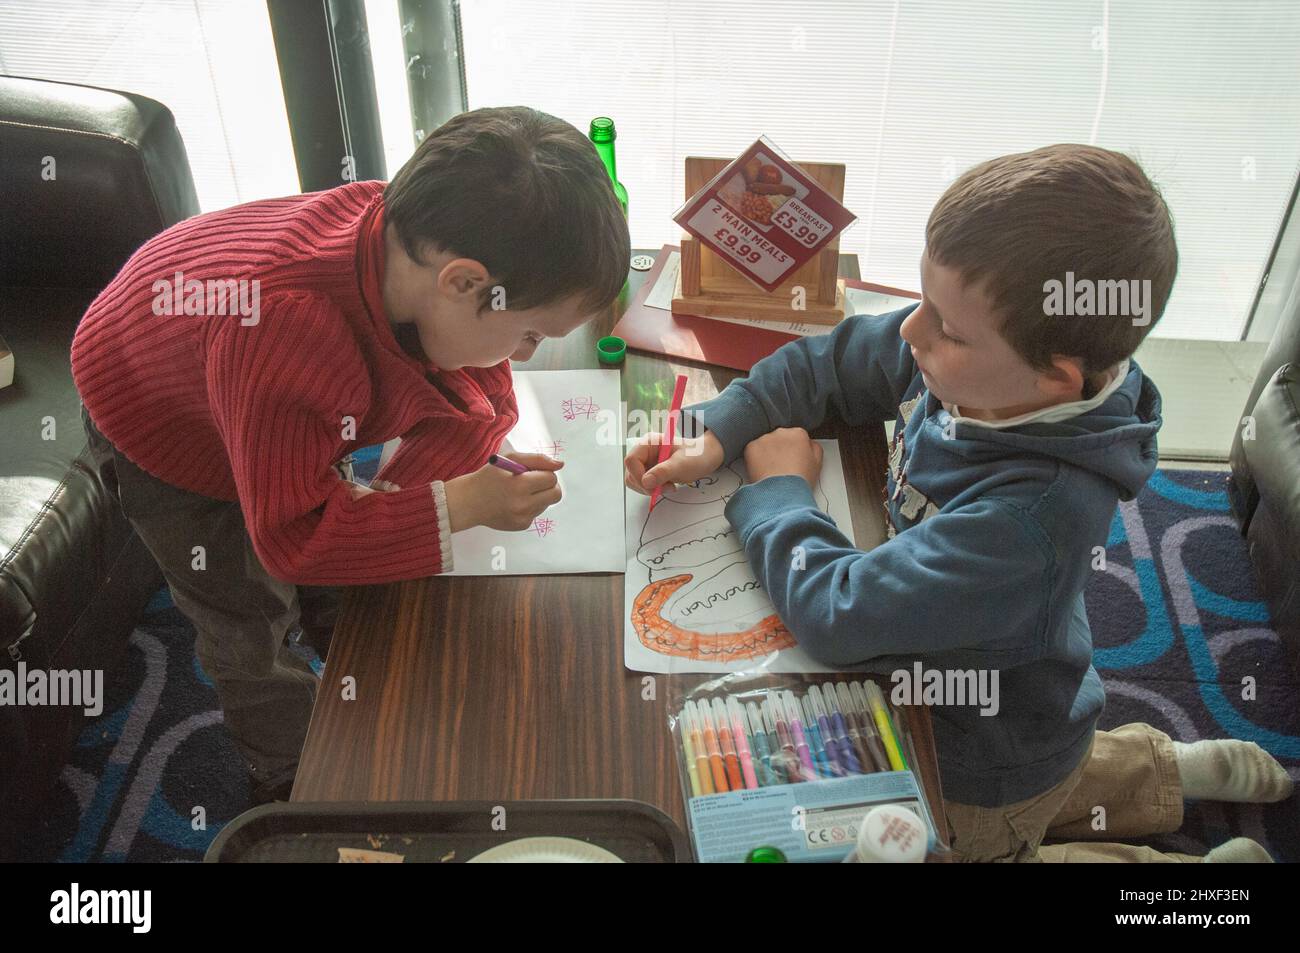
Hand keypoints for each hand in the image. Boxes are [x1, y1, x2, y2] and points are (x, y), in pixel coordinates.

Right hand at [444, 452, 563, 531]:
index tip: (535, 471)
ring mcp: (523, 517)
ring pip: (547, 503)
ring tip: (520, 491)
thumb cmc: (489, 477)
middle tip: (536, 481)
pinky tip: (515, 502)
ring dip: (540, 495)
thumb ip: (537, 459)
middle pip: (556, 494)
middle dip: (550, 485)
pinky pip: (537, 512)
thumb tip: (560, 464)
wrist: (469, 502)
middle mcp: (523, 504)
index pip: (551, 478)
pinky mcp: (522, 525)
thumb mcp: (510, 458)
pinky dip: (531, 505)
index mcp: (520, 485)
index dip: (545, 472)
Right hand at [624, 430, 724, 495]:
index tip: (651, 486)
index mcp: (649, 442)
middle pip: (631, 472)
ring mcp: (646, 462)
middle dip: (645, 485)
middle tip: (664, 488)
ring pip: (635, 481)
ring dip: (650, 489)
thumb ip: (663, 472)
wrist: (706, 457)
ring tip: (669, 486)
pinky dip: (653, 489)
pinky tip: (667, 486)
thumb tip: (646, 482)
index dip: (638, 475)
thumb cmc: (696, 455)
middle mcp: (644, 451)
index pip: (631, 460)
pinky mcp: (650, 472)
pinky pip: (643, 485)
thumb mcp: (681, 464)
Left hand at [742, 427, 822, 486]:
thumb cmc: (800, 481)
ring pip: (765, 444)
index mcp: (798, 434)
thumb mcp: (818, 463)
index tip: (792, 459)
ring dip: (767, 454)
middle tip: (781, 467)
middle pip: (780, 438)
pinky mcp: (751, 448)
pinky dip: (755, 459)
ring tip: (771, 472)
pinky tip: (762, 471)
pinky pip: (752, 451)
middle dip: (780, 450)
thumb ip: (814, 448)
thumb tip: (809, 444)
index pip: (796, 436)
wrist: (782, 493)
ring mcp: (765, 439)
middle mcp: (781, 432)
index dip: (794, 450)